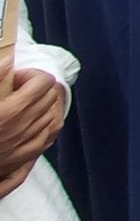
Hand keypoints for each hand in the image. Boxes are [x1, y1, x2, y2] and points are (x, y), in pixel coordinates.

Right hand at [0, 69, 67, 198]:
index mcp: (11, 111)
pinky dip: (44, 127)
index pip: (44, 82)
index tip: (15, 78)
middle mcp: (22, 128)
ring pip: (51, 117)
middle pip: (50, 97)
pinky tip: (32, 123)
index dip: (31, 75)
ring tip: (24, 103)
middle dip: (38, 88)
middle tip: (19, 88)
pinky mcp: (19, 159)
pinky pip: (46, 138)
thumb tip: (7, 61)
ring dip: (42, 106)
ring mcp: (23, 145)